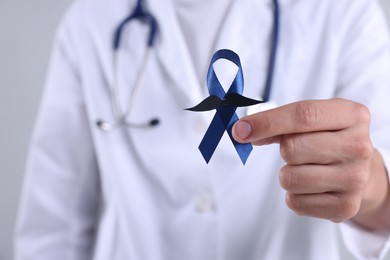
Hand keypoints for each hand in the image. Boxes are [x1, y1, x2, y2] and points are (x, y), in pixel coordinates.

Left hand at [233, 98, 388, 225]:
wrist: (361, 171)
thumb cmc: (328, 140)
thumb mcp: (313, 121)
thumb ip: (278, 123)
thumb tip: (243, 131)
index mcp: (352, 115)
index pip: (303, 115)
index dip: (266, 122)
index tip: (240, 130)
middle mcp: (359, 146)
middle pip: (291, 148)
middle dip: (284, 150)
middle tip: (297, 151)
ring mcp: (355, 178)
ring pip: (290, 178)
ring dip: (287, 174)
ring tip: (306, 169)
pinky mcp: (346, 206)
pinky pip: (295, 201)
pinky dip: (294, 195)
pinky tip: (311, 187)